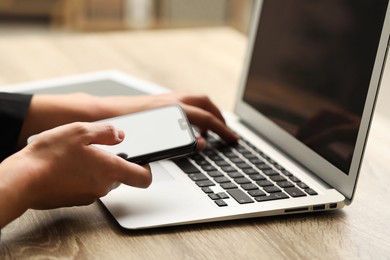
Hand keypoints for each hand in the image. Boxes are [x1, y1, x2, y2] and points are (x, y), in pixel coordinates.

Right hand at [0, 122, 150, 226]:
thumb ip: (106, 132)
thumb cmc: (49, 156)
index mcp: (110, 170)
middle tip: (96, 148)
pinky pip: (87, 186)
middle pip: (120, 176)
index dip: (147, 169)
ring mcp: (88, 196)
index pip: (144, 178)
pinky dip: (83, 176)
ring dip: (96, 168)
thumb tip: (120, 135)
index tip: (143, 160)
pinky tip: (67, 166)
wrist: (22, 179)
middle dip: (113, 162)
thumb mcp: (80, 131)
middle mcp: (103, 187)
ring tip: (77, 154)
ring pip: (102, 180)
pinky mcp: (75, 200)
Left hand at [19, 92, 239, 149]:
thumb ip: (177, 143)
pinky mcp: (155, 102)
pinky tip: (188, 124)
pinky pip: (182, 102)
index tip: (232, 140)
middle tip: (228, 132)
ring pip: (194, 100)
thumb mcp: (151, 141)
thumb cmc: (117, 127)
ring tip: (212, 128)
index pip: (205, 119)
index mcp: (171, 109)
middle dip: (220, 118)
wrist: (95, 114)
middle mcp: (169, 100)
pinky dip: (192, 112)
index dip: (222, 130)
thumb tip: (198, 143)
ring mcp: (162, 99)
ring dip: (207, 112)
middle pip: (205, 103)